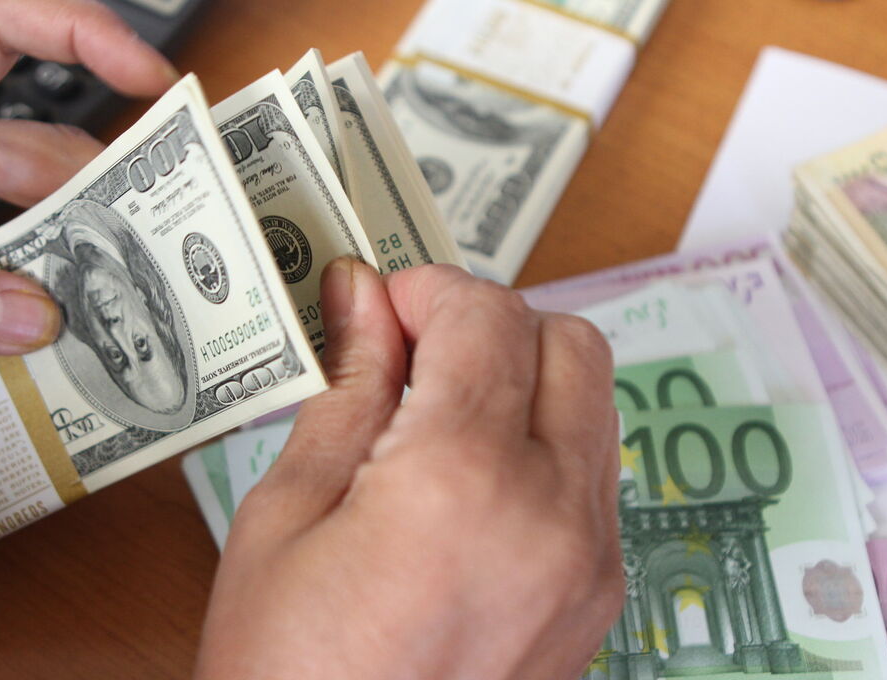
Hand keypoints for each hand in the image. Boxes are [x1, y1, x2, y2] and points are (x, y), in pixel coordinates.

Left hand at [0, 0, 177, 363]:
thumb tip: (35, 319)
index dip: (75, 30)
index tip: (148, 77)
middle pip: (40, 146)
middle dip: (103, 196)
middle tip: (163, 246)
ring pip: (31, 221)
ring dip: (69, 268)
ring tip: (116, 319)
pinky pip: (1, 274)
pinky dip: (31, 311)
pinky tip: (56, 354)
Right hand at [197, 260, 622, 679]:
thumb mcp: (286, 520)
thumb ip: (345, 391)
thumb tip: (360, 300)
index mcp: (464, 481)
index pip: (488, 318)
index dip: (428, 289)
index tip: (381, 304)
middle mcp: (554, 515)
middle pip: (570, 343)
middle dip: (493, 324)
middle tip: (413, 350)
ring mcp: (592, 563)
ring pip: (595, 405)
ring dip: (525, 380)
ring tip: (437, 416)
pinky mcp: (601, 598)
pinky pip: (596, 477)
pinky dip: (545, 445)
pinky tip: (470, 479)